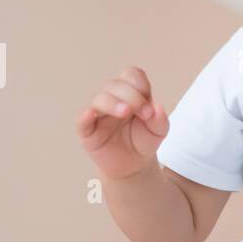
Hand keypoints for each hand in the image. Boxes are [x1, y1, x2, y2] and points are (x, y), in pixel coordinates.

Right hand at [76, 66, 169, 180]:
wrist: (134, 166)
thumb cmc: (143, 141)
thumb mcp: (158, 131)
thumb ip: (160, 120)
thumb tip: (157, 108)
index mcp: (130, 92)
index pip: (131, 75)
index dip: (141, 86)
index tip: (150, 107)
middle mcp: (111, 98)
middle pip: (115, 85)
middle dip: (133, 97)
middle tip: (146, 115)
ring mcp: (97, 113)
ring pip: (98, 98)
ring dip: (112, 102)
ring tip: (125, 112)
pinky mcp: (87, 131)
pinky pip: (82, 120)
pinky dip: (86, 115)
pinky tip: (92, 114)